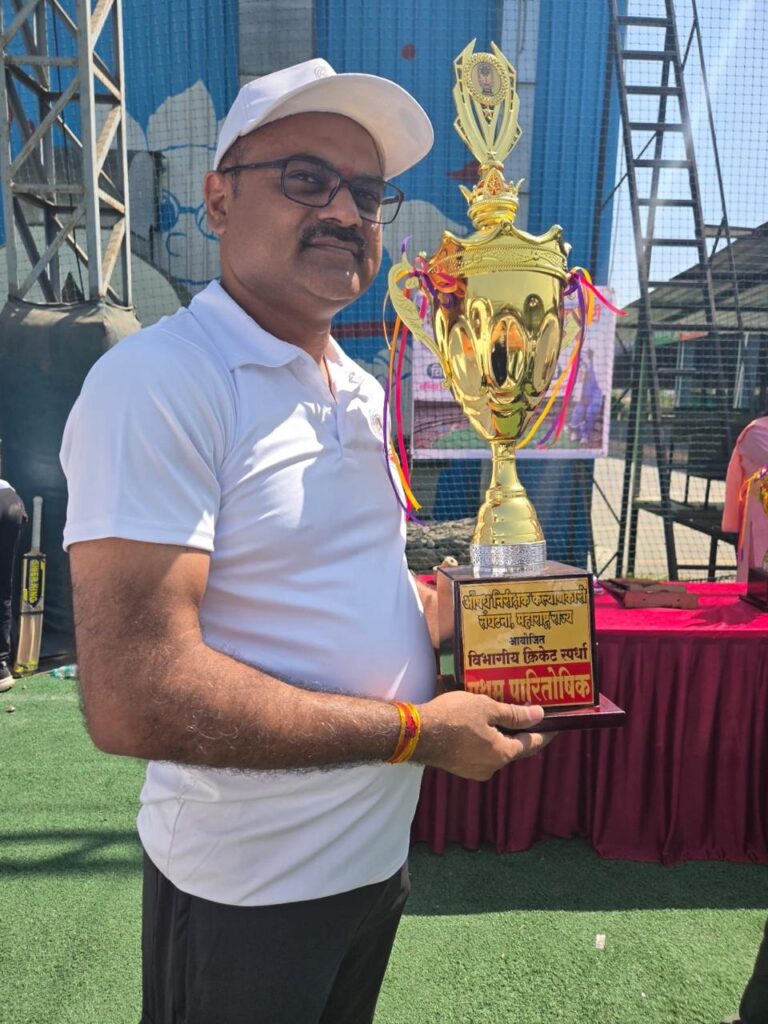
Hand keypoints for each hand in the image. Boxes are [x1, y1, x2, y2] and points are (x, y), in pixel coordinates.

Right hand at [415, 690, 553, 780]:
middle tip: (527, 715)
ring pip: (495, 750)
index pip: (531, 743)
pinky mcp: (459, 766)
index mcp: (503, 753)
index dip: (544, 732)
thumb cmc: (454, 718)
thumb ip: (514, 714)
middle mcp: (491, 767)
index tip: (555, 726)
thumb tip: (538, 715)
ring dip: (499, 735)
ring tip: (499, 715)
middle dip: (521, 732)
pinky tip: (478, 725)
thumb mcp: (487, 708)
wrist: (418, 734)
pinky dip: (484, 739)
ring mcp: (474, 770)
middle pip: (513, 748)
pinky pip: (479, 752)